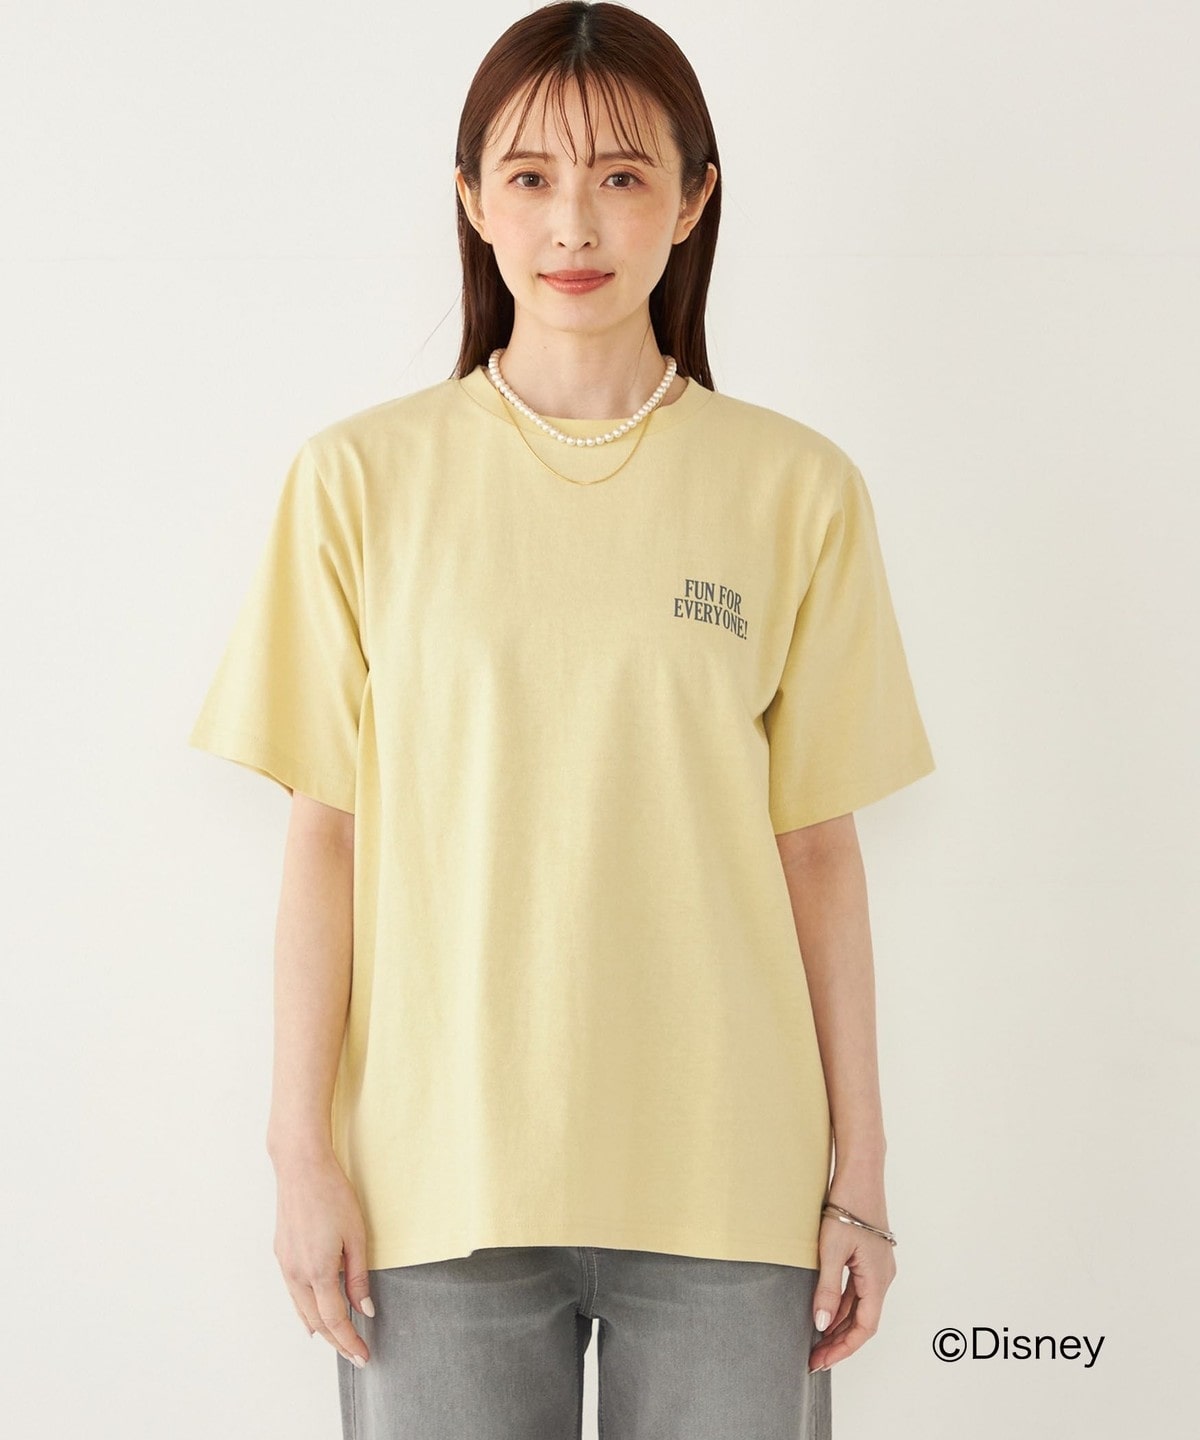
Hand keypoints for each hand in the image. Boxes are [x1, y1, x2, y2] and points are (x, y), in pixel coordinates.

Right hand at [271, 1149, 372, 1366]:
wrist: (301, 1167)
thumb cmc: (332, 1194)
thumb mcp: (356, 1235)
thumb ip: (358, 1277)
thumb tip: (364, 1310)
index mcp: (318, 1271)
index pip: (335, 1320)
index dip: (349, 1342)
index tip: (363, 1356)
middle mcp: (297, 1273)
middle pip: (316, 1321)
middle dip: (336, 1341)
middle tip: (355, 1354)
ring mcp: (285, 1264)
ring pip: (301, 1310)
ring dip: (320, 1328)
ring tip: (339, 1341)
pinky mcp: (281, 1254)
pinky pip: (294, 1293)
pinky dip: (305, 1310)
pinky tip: (312, 1317)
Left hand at [807, 1201, 896, 1372]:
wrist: (860, 1173)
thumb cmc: (848, 1206)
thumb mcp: (831, 1250)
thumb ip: (827, 1289)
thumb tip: (821, 1324)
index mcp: (878, 1280)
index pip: (864, 1328)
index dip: (843, 1348)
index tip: (821, 1361)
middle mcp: (882, 1277)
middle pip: (862, 1321)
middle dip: (838, 1341)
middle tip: (813, 1358)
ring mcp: (877, 1267)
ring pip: (859, 1307)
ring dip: (838, 1324)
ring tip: (814, 1341)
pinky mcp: (869, 1257)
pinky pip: (856, 1290)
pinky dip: (841, 1304)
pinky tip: (823, 1310)